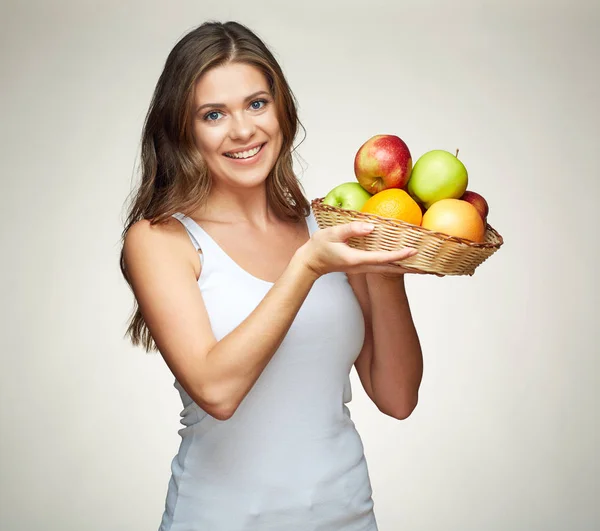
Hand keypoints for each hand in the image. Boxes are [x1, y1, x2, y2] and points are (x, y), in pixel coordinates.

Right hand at [296, 221, 420, 277]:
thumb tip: (372, 226)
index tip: (413, 251)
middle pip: (391, 270)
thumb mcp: (332, 234)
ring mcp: (363, 268)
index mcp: (356, 259)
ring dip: (406, 269)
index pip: (382, 257)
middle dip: (410, 269)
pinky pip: (384, 267)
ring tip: (424, 268)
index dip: (398, 255)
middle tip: (431, 270)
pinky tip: (405, 262)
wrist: (311, 263)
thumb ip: (352, 229)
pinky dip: (397, 265)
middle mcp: (363, 267)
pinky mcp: (363, 266)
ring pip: (389, 270)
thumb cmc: (319, 247)